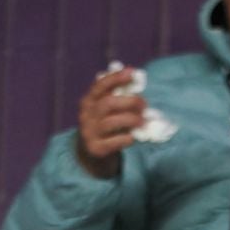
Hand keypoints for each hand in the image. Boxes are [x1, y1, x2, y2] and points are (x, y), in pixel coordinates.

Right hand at [74, 64, 147, 178]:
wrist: (91, 156)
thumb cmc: (104, 128)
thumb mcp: (105, 111)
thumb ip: (117, 98)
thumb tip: (137, 86)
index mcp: (88, 101)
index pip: (100, 85)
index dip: (116, 78)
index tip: (132, 73)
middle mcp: (86, 116)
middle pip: (108, 103)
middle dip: (129, 102)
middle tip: (144, 105)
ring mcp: (89, 133)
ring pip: (111, 122)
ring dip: (131, 119)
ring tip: (142, 121)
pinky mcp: (96, 149)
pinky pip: (113, 142)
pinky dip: (126, 138)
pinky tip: (133, 137)